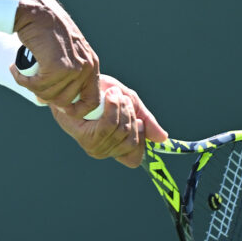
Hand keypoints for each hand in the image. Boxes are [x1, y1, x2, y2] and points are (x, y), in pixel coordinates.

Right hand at [9, 0, 101, 117]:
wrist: (36, 10)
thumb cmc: (46, 29)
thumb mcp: (64, 51)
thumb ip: (63, 72)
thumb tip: (47, 98)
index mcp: (91, 64)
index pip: (91, 101)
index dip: (75, 110)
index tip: (57, 106)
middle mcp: (86, 67)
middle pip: (64, 101)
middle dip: (44, 95)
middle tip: (30, 82)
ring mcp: (73, 68)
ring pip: (49, 95)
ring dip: (31, 86)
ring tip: (21, 72)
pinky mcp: (57, 67)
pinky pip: (37, 86)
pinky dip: (23, 80)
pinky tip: (16, 68)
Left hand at [50, 75, 167, 167]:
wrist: (78, 82)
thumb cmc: (102, 94)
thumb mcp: (130, 104)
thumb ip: (146, 120)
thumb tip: (163, 139)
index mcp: (116, 146)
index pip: (134, 159)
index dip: (140, 138)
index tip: (137, 119)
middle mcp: (105, 151)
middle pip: (131, 140)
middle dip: (130, 114)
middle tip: (121, 98)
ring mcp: (94, 146)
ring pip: (121, 131)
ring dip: (121, 108)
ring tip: (113, 95)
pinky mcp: (85, 137)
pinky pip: (108, 126)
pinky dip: (113, 108)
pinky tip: (108, 96)